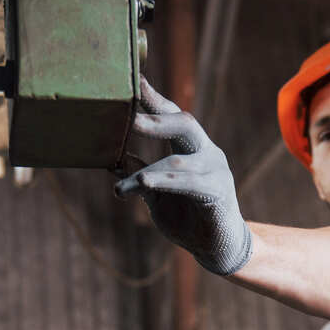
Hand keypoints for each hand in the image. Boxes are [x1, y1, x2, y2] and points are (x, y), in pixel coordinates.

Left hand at [114, 77, 252, 275]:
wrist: (217, 249)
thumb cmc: (187, 218)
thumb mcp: (156, 194)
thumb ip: (139, 174)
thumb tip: (110, 158)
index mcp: (192, 148)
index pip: (173, 116)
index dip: (155, 99)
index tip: (135, 80)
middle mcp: (207, 153)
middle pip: (185, 124)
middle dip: (156, 119)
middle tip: (130, 118)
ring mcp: (216, 170)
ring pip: (177, 161)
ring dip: (145, 173)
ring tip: (122, 186)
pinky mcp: (219, 192)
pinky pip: (188, 183)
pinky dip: (163, 182)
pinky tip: (142, 184)